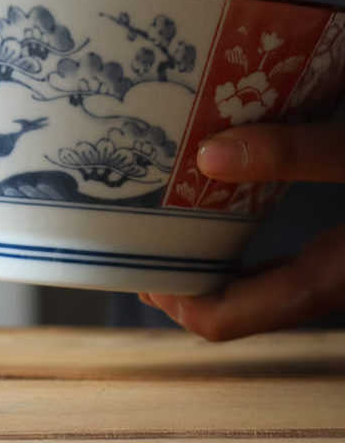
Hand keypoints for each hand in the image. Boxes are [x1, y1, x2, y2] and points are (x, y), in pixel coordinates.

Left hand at [140, 122, 344, 339]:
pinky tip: (237, 220)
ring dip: (222, 271)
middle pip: (250, 305)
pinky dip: (255, 252)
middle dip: (192, 287)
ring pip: (273, 286)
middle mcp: (336, 282)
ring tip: (173, 241)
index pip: (241, 314)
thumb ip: (298, 154)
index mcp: (332, 275)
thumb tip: (208, 156)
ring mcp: (342, 266)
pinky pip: (294, 263)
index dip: (185, 305)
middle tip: (143, 257)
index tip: (143, 276)